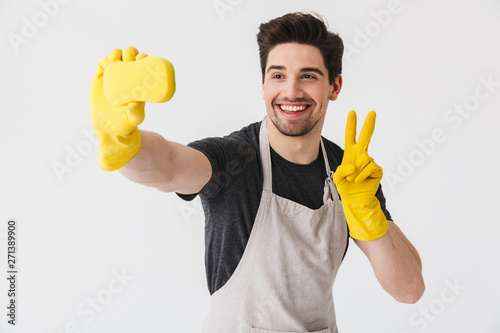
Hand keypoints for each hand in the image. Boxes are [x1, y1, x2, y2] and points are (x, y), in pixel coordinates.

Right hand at [90, 47, 146, 170]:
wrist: (109, 126)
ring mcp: (114, 74)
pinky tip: (107, 64)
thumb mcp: (135, 118)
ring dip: (117, 53)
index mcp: (140, 80)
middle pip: (130, 55)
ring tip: (116, 60)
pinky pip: (103, 63)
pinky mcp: (101, 76)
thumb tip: (135, 103)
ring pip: (116, 55)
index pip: (143, 63)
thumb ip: (136, 112)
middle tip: (128, 59)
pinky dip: (104, 60)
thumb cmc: (126, 121)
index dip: (143, 57)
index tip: (141, 59)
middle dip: (130, 52)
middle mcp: (128, 74)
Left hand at [332, 111, 388, 240]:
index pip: (350, 136)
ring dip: (357, 170)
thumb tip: (353, 165)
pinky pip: (370, 167)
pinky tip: (359, 180)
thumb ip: (341, 171)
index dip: (351, 125)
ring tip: (353, 179)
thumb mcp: (337, 179)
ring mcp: (370, 162)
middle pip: (365, 137)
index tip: (352, 112)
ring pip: (364, 158)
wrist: (355, 199)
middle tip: (372, 112)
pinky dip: (362, 174)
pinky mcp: (377, 170)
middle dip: (368, 125)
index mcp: (350, 154)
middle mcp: (361, 155)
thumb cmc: (346, 187)